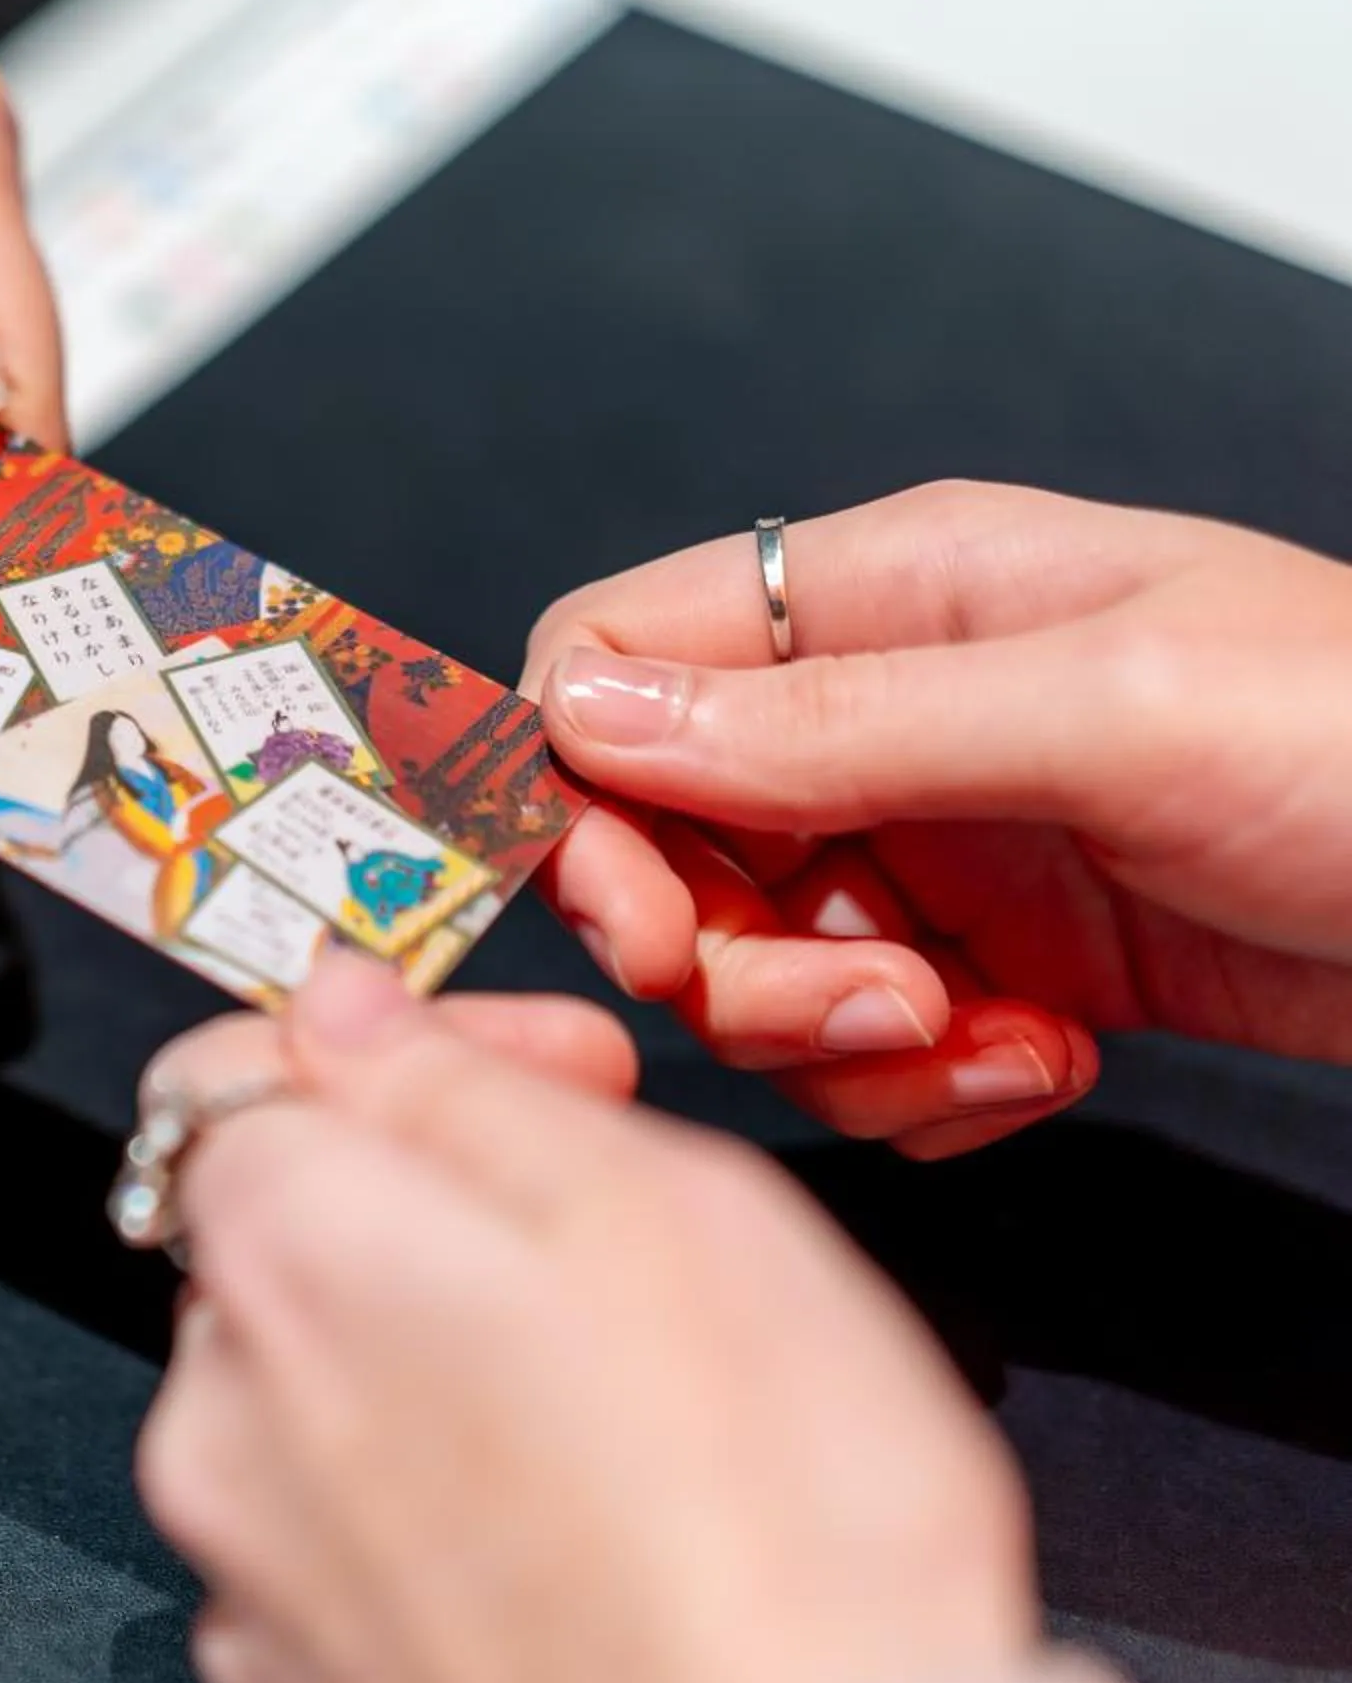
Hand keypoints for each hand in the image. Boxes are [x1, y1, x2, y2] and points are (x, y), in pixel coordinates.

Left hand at [138, 952, 1035, 1682]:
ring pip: (316, 1392)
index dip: (403, 1051)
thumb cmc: (775, 1530)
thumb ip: (461, 1082)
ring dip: (438, 1362)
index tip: (547, 1077)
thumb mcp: (665, 1204)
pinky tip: (578, 1534)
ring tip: (624, 1413)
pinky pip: (342, 1540)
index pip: (237, 1072)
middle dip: (433, 1208)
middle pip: (282, 1237)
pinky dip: (435, 1509)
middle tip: (621, 1239)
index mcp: (288, 1250)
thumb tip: (346, 1007)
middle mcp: (218, 1408)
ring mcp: (250, 1566)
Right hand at [524, 481, 1351, 1157]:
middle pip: (665, 846)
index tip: (640, 917)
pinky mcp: (996, 966)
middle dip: (734, 954)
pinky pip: (865, 1051)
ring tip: (993, 1041)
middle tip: (866, 1003)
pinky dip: (932, 1090)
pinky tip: (1056, 1068)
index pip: (619, 661)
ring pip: (752, 966)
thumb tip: (581, 715)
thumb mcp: (1100, 711)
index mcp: (890, 593)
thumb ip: (830, 719)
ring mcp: (938, 846)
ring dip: (843, 1039)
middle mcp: (885, 717)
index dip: (588, 795)